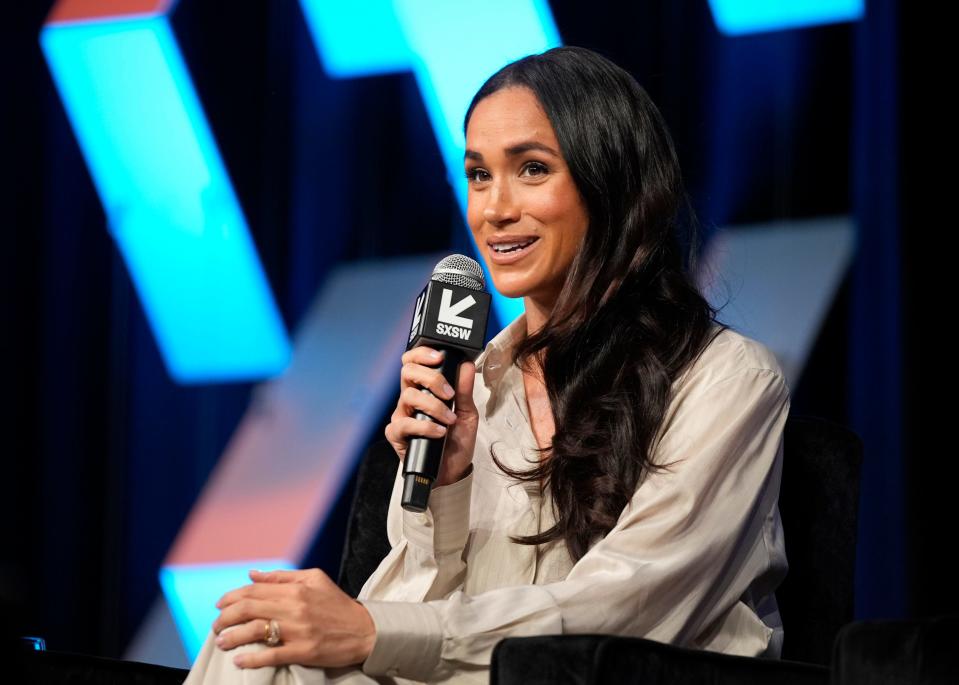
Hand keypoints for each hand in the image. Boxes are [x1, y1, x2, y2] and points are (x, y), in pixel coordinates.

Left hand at [212, 568, 375, 668]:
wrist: (364, 630)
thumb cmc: (338, 604)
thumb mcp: (314, 580)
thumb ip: (282, 577)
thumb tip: (252, 574)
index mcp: (296, 589)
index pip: (254, 590)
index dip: (231, 597)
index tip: (219, 605)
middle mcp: (295, 608)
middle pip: (249, 609)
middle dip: (225, 617)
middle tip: (216, 626)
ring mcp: (299, 631)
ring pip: (256, 631)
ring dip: (233, 636)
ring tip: (221, 642)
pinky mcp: (304, 651)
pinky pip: (272, 656)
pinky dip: (252, 659)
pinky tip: (239, 660)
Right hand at [384, 346, 477, 486]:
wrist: (453, 471)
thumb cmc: (457, 441)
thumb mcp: (468, 413)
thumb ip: (465, 389)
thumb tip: (467, 364)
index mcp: (425, 389)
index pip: (414, 362)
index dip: (421, 354)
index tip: (439, 357)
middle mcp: (410, 399)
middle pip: (408, 372)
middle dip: (431, 378)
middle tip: (448, 393)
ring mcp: (402, 416)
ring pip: (408, 396)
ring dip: (433, 406)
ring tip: (449, 419)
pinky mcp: (397, 435)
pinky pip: (404, 424)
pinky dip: (425, 427)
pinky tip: (438, 432)